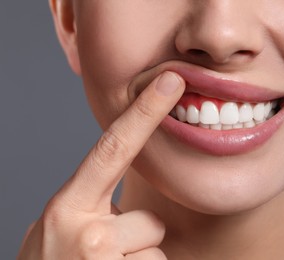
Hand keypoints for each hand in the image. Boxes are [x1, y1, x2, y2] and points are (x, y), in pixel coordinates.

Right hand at [18, 71, 184, 258]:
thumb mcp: (63, 228)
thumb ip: (93, 205)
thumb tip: (132, 196)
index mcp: (67, 208)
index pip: (113, 149)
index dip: (144, 113)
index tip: (170, 82)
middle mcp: (84, 233)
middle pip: (149, 221)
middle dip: (136, 240)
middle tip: (103, 257)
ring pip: (154, 251)